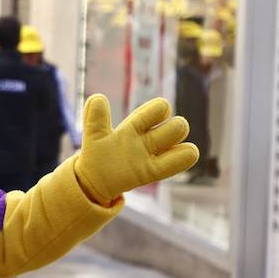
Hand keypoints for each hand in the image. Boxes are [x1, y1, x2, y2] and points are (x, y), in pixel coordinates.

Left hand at [72, 95, 198, 205]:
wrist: (93, 179)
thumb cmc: (97, 153)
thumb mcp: (94, 133)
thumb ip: (95, 117)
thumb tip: (98, 98)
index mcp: (136, 126)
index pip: (159, 109)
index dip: (160, 110)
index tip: (143, 122)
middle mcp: (148, 139)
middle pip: (178, 125)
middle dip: (177, 127)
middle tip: (156, 139)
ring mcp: (151, 156)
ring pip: (180, 141)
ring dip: (178, 142)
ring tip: (160, 151)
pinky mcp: (151, 172)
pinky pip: (175, 163)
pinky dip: (184, 157)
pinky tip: (184, 154)